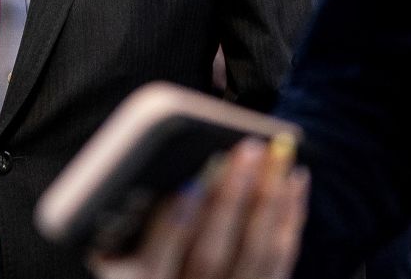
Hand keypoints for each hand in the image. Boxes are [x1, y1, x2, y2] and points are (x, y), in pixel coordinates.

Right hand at [89, 138, 309, 278]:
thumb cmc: (134, 258)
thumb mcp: (116, 248)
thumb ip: (122, 224)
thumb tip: (151, 174)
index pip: (154, 261)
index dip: (171, 224)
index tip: (189, 184)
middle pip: (211, 254)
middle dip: (231, 198)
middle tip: (248, 149)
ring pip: (255, 255)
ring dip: (269, 200)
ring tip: (277, 154)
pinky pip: (281, 259)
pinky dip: (290, 216)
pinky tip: (295, 179)